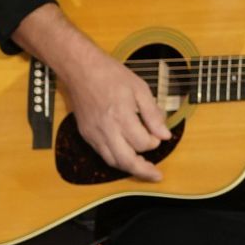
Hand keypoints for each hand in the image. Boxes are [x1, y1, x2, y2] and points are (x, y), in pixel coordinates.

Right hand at [58, 45, 172, 181]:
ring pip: (112, 161)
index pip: (142, 142)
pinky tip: (125, 156)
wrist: (80, 68)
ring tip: (143, 169)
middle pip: (126, 160)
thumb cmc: (110, 74)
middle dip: (143, 170)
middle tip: (156, 175)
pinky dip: (115, 159)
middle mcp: (106, 129)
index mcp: (121, 115)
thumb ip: (153, 114)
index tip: (158, 135)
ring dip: (129, 168)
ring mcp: (94, 133)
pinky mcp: (86, 134)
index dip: (154, 141)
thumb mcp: (139, 88)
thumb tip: (165, 134)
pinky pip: (102, 154)